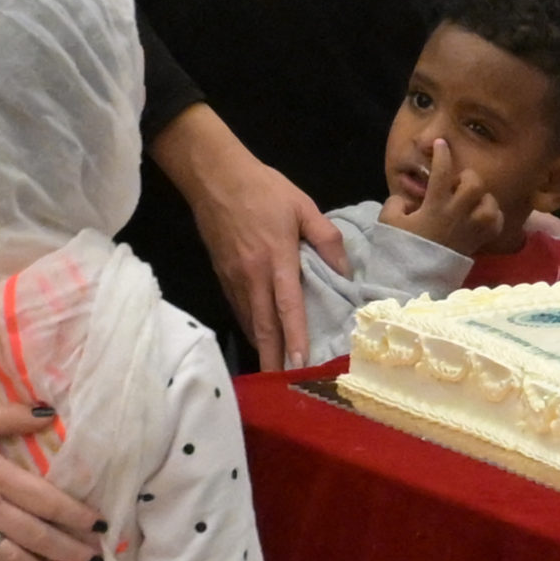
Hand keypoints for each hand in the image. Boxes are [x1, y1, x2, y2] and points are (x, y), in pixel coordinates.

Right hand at [153, 104, 346, 371]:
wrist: (214, 176)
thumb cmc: (263, 189)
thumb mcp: (303, 206)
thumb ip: (327, 239)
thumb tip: (345, 271)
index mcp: (276, 259)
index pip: (287, 306)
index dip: (293, 336)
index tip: (297, 363)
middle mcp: (252, 275)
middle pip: (263, 324)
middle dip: (272, 357)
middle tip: (280, 383)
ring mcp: (233, 277)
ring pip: (249, 319)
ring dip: (261, 346)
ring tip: (274, 370)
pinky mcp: (222, 274)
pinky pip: (239, 308)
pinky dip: (250, 327)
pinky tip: (260, 337)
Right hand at [380, 138, 502, 255]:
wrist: (413, 280)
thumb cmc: (400, 248)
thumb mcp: (389, 221)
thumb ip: (397, 202)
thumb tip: (408, 198)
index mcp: (434, 207)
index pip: (441, 173)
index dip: (442, 154)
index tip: (441, 144)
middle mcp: (457, 215)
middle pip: (475, 184)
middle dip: (467, 177)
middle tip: (455, 184)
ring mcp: (471, 229)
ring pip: (491, 203)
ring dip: (482, 198)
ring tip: (470, 201)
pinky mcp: (478, 242)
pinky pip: (497, 223)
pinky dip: (493, 216)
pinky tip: (481, 215)